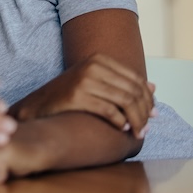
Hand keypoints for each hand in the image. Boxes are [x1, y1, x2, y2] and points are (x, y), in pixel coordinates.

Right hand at [9, 53, 155, 136]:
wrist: (39, 105)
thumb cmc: (70, 95)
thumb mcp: (96, 82)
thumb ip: (123, 83)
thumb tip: (154, 87)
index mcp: (99, 59)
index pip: (136, 79)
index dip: (148, 99)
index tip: (154, 115)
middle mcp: (93, 66)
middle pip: (133, 90)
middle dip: (144, 112)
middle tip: (146, 129)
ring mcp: (84, 80)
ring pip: (125, 101)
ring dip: (136, 120)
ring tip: (138, 133)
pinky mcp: (77, 96)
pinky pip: (109, 111)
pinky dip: (120, 122)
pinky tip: (122, 129)